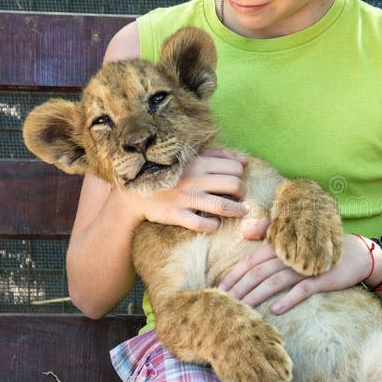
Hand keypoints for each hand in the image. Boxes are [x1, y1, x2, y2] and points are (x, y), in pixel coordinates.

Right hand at [131, 148, 248, 231]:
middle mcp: (194, 179)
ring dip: (237, 210)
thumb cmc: (169, 172)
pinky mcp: (175, 214)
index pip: (235, 168)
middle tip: (239, 197)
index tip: (236, 181)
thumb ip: (218, 156)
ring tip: (241, 212)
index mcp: (199, 162)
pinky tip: (215, 223)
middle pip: (234, 185)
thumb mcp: (191, 158)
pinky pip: (201, 224)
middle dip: (241, 193)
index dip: (240, 176)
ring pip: (222, 206)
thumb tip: (244, 161)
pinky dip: (213, 225)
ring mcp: (185, 198)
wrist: (136, 190)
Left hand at [220, 232, 373, 313]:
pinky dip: (288, 299)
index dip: (234, 275)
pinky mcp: (322, 278)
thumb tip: (246, 233)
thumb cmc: (319, 248)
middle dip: (239, 289)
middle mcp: (290, 254)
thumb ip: (270, 232)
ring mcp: (306, 267)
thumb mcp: (296, 237)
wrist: (356, 254)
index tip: (219, 290)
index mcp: (281, 245)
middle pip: (258, 272)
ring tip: (241, 309)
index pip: (251, 260)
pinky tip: (275, 310)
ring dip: (256, 296)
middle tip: (222, 304)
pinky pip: (302, 290)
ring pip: (275, 281)